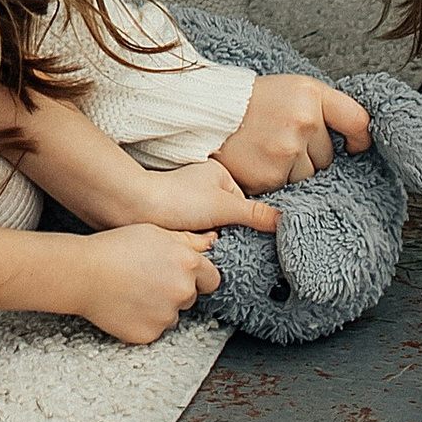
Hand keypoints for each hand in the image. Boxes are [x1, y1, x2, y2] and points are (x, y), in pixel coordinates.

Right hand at [63, 225, 225, 346]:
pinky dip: (143, 320)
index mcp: (187, 264)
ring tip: (133, 290)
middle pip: (190, 297)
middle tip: (147, 278)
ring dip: (159, 307)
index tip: (180, 273)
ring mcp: (167, 316)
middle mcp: (183, 292)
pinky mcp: (150, 334)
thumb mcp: (153, 231)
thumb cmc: (115, 246)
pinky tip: (126, 305)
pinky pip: (154, 329)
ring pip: (172, 314)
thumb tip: (212, 242)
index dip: (197, 276)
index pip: (212, 279)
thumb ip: (188, 239)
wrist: (83, 273)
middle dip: (175, 290)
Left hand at [134, 160, 280, 239]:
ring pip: (215, 229)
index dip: (245, 222)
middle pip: (230, 218)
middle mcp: (205, 186)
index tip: (246, 236)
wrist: (137, 209)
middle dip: (228, 232)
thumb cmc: (177, 200)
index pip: (244, 204)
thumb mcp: (224, 206)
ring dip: (213, 240)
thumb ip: (255, 214)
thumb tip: (283, 218)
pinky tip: (195, 247)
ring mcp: (192, 203)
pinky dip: (199, 243)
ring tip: (205, 243)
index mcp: (218, 174)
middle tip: (222, 240)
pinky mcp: (180, 218)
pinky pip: (200, 235)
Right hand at [213, 73, 373, 193]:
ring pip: (309, 175)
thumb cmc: (254, 101)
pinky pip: (288, 187)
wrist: (209, 112)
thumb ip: (325, 108)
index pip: (357, 120)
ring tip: (269, 149)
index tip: (355, 145)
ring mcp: (286, 151)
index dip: (360, 137)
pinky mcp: (270, 176)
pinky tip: (260, 162)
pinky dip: (276, 179)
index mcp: (310, 94)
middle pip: (328, 155)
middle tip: (283, 137)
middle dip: (311, 152)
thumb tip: (359, 136)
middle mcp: (302, 121)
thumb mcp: (293, 89)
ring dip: (293, 169)